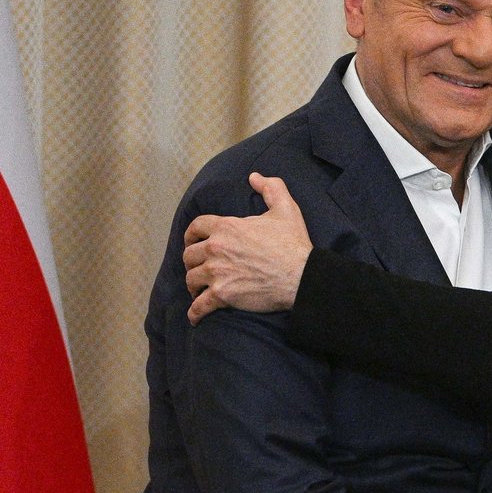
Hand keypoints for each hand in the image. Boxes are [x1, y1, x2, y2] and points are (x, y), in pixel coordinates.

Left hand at [183, 173, 313, 323]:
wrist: (302, 276)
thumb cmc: (293, 244)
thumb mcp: (286, 209)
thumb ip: (271, 187)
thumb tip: (255, 176)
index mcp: (226, 227)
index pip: (195, 227)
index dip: (191, 234)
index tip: (192, 241)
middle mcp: (216, 249)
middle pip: (189, 255)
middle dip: (192, 262)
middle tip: (198, 268)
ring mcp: (217, 273)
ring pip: (191, 279)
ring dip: (193, 285)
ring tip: (199, 290)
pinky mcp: (223, 295)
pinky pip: (200, 305)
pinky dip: (195, 312)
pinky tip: (195, 316)